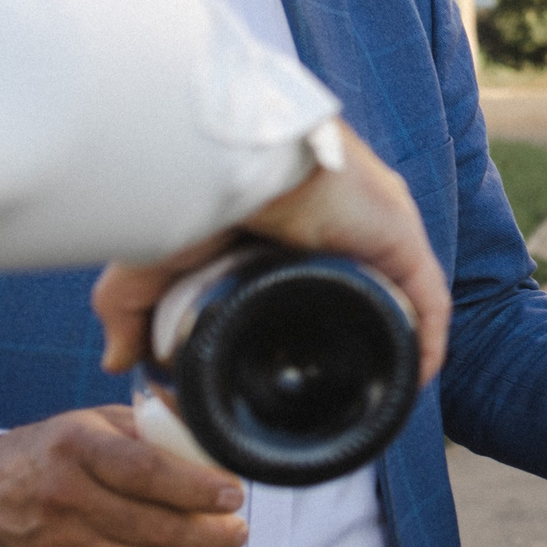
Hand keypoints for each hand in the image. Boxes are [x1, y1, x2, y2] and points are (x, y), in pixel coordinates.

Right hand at [0, 406, 246, 546]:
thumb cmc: (46, 457)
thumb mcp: (89, 423)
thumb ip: (150, 425)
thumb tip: (211, 431)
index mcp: (76, 450)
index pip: (147, 473)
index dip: (198, 488)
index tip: (233, 495)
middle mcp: (66, 500)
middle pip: (155, 528)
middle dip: (211, 536)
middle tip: (238, 530)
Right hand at [92, 119, 451, 384]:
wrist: (225, 159)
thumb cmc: (189, 189)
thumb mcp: (152, 259)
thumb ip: (131, 309)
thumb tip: (118, 360)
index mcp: (296, 217)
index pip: (323, 268)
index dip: (324, 314)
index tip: (313, 359)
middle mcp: (345, 218)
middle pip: (369, 280)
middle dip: (365, 327)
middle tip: (353, 380)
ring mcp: (378, 223)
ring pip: (403, 291)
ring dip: (401, 335)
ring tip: (389, 388)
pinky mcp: (400, 232)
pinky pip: (428, 295)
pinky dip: (426, 336)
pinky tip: (416, 374)